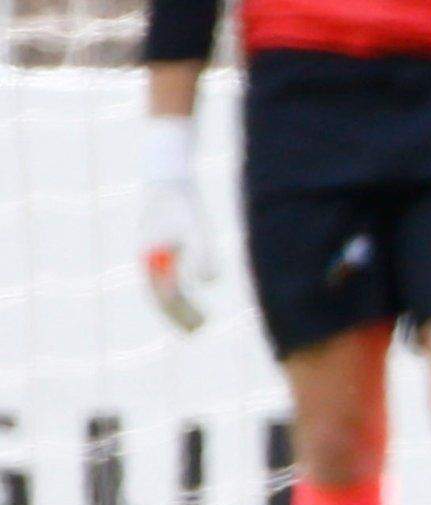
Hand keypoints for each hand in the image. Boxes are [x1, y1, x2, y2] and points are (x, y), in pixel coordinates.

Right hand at [139, 175, 205, 331]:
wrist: (167, 174)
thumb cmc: (183, 202)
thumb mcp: (197, 228)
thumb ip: (203, 253)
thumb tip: (210, 283)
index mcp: (150, 260)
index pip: (164, 298)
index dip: (182, 316)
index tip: (201, 329)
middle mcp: (147, 260)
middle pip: (161, 296)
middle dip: (180, 315)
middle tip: (200, 330)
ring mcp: (152, 253)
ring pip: (163, 287)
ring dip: (179, 305)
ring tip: (199, 320)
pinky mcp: (161, 245)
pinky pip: (168, 274)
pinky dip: (179, 287)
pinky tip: (195, 290)